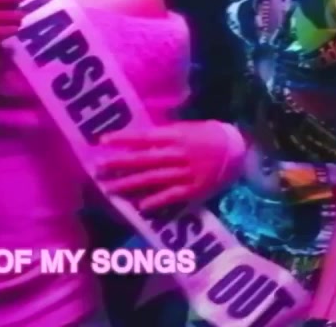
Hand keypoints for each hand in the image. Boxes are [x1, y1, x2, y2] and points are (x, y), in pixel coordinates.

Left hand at [94, 122, 243, 212]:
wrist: (237, 150)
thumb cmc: (208, 135)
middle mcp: (178, 154)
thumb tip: (139, 138)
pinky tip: (141, 206)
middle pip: (144, 159)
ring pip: (153, 179)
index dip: (123, 139)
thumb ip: (164, 135)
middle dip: (119, 164)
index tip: (102, 141)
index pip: (144, 137)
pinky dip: (157, 201)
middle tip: (98, 168)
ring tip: (110, 189)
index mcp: (175, 135)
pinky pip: (173, 196)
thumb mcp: (186, 128)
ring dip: (130, 184)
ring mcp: (186, 173)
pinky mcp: (194, 189)